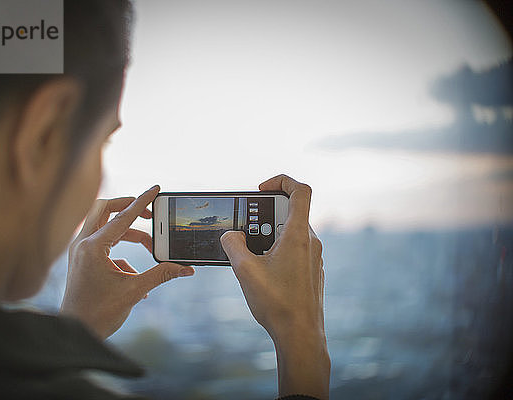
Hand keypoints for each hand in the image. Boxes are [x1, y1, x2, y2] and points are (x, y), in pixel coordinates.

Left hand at [60, 185, 194, 338]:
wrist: (76, 332)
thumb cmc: (99, 314)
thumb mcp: (134, 291)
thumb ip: (161, 274)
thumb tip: (186, 268)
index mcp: (93, 247)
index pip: (122, 216)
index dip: (142, 201)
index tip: (155, 188)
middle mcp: (82, 244)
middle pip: (105, 208)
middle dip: (128, 207)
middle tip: (149, 215)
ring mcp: (78, 250)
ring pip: (103, 225)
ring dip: (128, 232)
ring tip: (150, 247)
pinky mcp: (80, 259)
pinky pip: (102, 244)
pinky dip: (120, 252)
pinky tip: (132, 274)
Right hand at [220, 174, 329, 398]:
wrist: (301, 336)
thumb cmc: (277, 304)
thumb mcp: (245, 271)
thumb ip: (233, 245)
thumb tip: (230, 235)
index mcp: (298, 235)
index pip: (300, 190)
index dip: (281, 181)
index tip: (261, 190)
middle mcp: (311, 242)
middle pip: (290, 212)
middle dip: (264, 215)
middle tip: (246, 228)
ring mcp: (314, 257)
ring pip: (290, 233)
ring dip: (269, 235)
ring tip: (250, 253)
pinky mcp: (311, 271)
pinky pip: (294, 250)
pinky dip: (277, 250)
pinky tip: (262, 270)